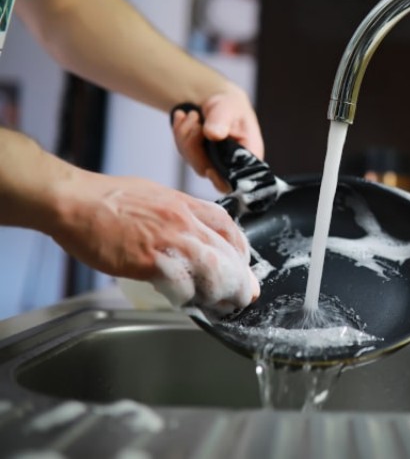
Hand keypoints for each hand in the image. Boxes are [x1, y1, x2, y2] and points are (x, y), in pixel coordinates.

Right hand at [50, 170, 260, 315]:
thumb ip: (176, 213)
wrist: (74, 202)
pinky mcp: (149, 262)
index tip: (242, 264)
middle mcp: (183, 221)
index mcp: (184, 204)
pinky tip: (191, 304)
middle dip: (240, 278)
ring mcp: (168, 241)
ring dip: (222, 292)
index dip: (240, 249)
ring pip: (212, 270)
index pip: (228, 227)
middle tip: (244, 295)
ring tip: (224, 305)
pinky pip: (182, 284)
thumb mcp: (154, 195)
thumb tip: (189, 231)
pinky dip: (190, 297)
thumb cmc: (106, 198)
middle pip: (227, 253)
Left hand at [171, 83, 263, 191]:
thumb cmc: (230, 105)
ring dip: (185, 134)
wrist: (218, 100)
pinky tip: (182, 116)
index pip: (238, 180)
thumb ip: (221, 120)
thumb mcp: (229, 107)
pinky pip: (183, 151)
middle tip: (194, 117)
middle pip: (207, 169)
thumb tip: (213, 134)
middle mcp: (231, 163)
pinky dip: (179, 131)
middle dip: (194, 143)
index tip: (209, 169)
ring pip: (192, 160)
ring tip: (192, 114)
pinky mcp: (199, 157)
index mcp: (248, 154)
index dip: (222, 181)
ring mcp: (213, 161)